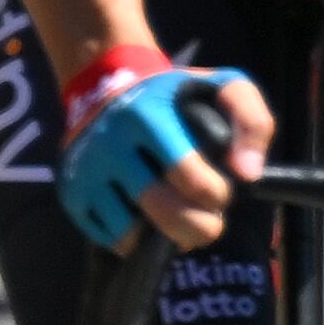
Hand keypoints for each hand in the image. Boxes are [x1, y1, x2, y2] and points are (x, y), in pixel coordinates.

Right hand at [57, 54, 266, 250]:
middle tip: (210, 222)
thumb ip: (252, 124)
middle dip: (199, 227)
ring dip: (164, 237)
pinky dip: (134, 239)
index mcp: (148, 117)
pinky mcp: (71, 193)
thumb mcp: (225, 88)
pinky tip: (150, 221)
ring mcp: (85, 171)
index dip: (218, 196)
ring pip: (130, 231)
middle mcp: (110, 144)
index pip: (191, 178)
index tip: (223, 192)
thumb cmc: (178, 95)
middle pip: (162, 210)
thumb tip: (248, 174)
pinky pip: (106, 236)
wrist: (107, 84)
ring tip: (180, 222)